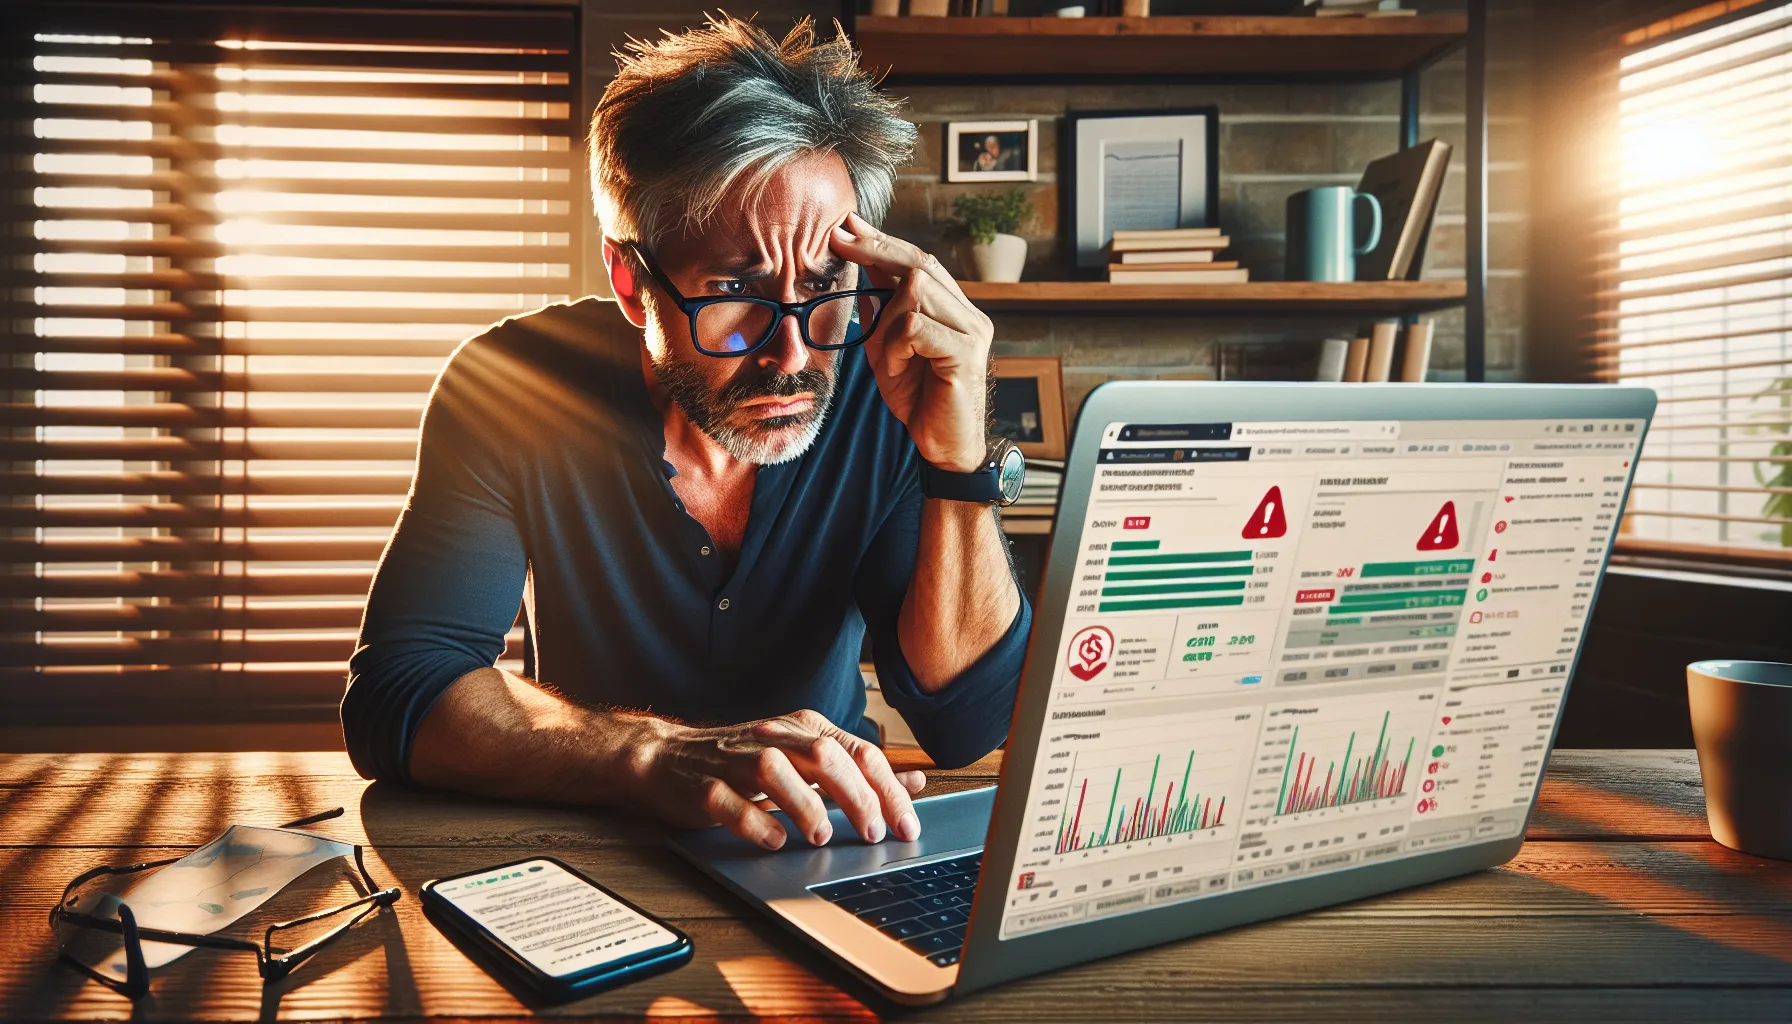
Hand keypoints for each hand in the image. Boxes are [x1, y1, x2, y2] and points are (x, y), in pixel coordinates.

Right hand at [629, 709, 926, 849]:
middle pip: (825, 756)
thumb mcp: (804, 759)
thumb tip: (913, 783)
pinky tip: (774, 841)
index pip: (858, 752)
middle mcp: (773, 738)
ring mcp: (735, 761)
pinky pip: (730, 802)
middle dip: (857, 797)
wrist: (666, 758)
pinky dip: (755, 823)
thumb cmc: (742, 762)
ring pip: (777, 771)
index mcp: (803, 728)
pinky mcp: (704, 786)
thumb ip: (857, 772)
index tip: (906, 826)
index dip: (888, 790)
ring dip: (805, 805)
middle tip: (872, 834)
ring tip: (822, 838)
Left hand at [830, 211, 993, 472]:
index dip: (883, 241)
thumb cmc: (919, 400)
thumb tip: (859, 273)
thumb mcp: (888, 350)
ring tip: (887, 356)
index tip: (849, 225)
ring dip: (886, 321)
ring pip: (916, 292)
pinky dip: (895, 345)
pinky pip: (915, 327)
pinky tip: (898, 367)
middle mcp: (969, 314)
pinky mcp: (965, 353)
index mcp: (955, 309)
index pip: (920, 261)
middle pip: (920, 265)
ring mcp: (972, 331)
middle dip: (875, 249)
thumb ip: (879, 313)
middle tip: (839, 238)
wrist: (944, 448)